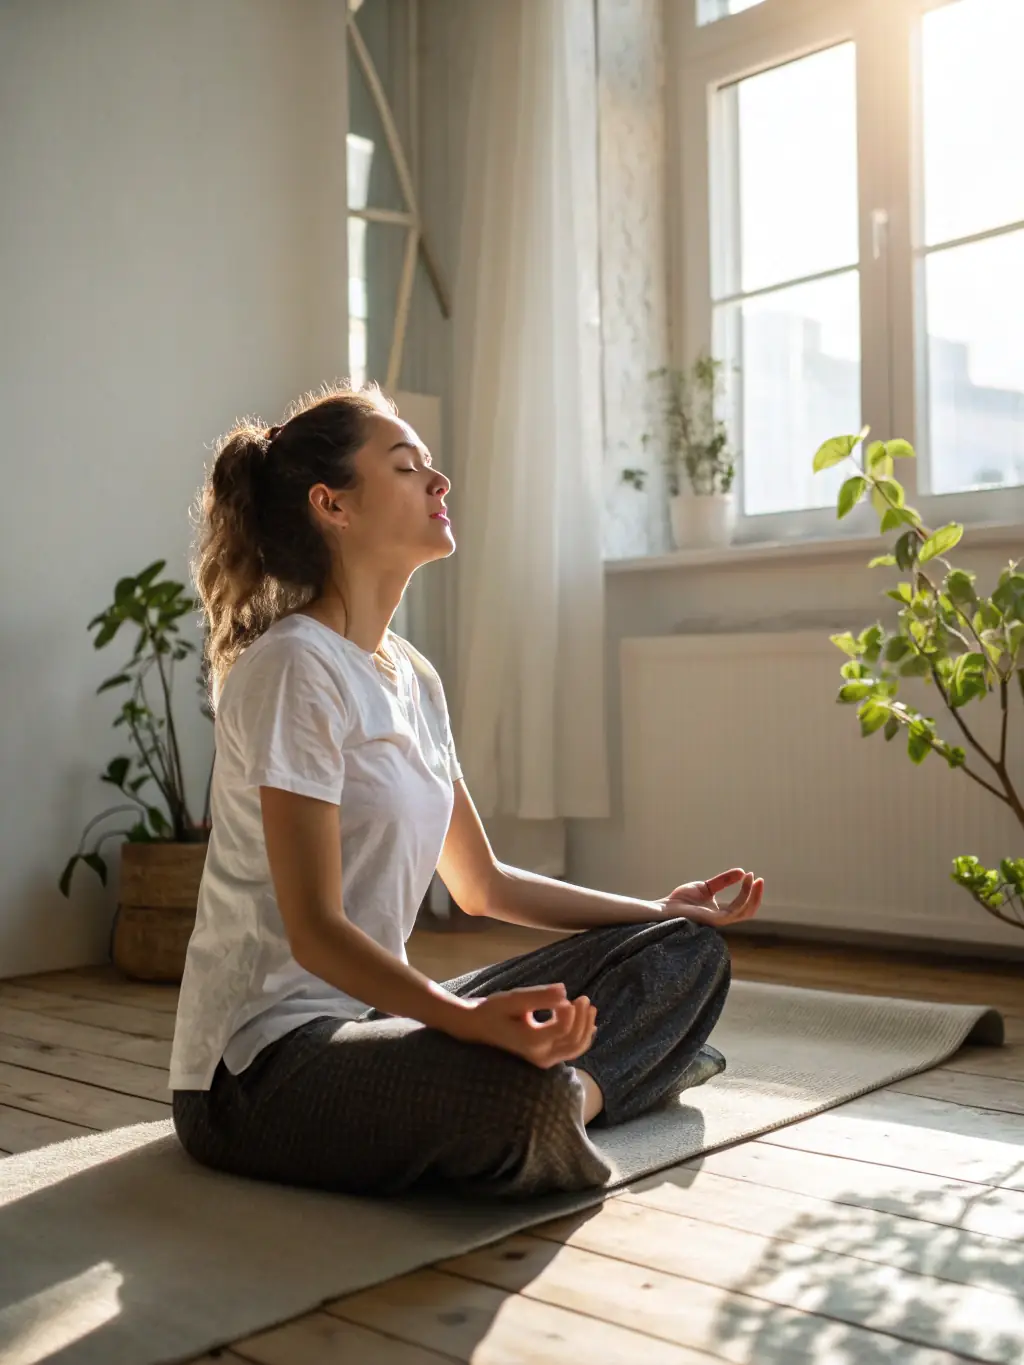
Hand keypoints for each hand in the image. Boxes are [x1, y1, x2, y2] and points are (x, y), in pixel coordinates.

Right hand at [447, 984, 596, 1068]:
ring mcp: (544, 1059)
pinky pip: (571, 1050)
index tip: (569, 996)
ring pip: (576, 1048)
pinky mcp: (546, 1057)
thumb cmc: (494, 1010)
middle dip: (583, 1018)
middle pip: (574, 1041)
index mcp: (531, 1042)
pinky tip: (591, 1023)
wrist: (480, 1026)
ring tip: (589, 1007)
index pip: (563, 1029)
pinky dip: (583, 1036)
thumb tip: (565, 991)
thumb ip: (539, 996)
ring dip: (586, 1027)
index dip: (572, 1012)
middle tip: (584, 998)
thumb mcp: (514, 999)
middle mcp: (540, 1055)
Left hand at [659, 868, 763, 926]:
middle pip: (747, 911)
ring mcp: (720, 921)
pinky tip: (745, 884)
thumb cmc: (682, 900)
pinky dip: (743, 898)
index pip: (741, 905)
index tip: (750, 875)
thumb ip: (723, 881)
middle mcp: (722, 919)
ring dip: (753, 896)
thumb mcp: (706, 887)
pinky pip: (735, 911)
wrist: (666, 907)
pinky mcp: (715, 920)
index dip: (749, 891)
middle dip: (756, 895)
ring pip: (745, 912)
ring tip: (756, 880)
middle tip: (760, 879)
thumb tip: (742, 872)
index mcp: (721, 913)